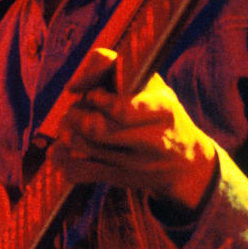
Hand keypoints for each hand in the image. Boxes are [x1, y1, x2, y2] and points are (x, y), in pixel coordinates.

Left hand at [51, 47, 217, 212]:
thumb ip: (114, 68)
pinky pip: (80, 172)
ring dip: (67, 132)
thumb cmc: (161, 115)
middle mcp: (152, 140)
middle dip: (76, 115)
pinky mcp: (120, 180)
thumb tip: (73, 87)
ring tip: (69, 125)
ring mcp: (135, 164)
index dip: (96, 98)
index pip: (121, 108)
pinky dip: (62, 159)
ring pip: (84, 148)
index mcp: (162, 110)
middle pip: (97, 129)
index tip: (93, 94)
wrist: (187, 164)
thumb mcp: (152, 84)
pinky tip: (60, 149)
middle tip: (75, 110)